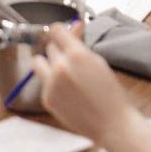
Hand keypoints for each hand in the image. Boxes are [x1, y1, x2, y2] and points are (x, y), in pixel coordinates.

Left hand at [33, 29, 134, 144]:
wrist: (111, 123)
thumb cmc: (110, 94)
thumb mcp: (98, 62)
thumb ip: (81, 44)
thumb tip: (74, 27)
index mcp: (76, 55)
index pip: (56, 30)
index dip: (62, 31)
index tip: (64, 35)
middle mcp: (60, 67)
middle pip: (50, 46)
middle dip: (60, 49)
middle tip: (72, 58)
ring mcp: (51, 84)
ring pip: (39, 62)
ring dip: (48, 63)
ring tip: (63, 71)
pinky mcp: (46, 98)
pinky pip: (43, 81)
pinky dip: (51, 82)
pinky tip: (66, 89)